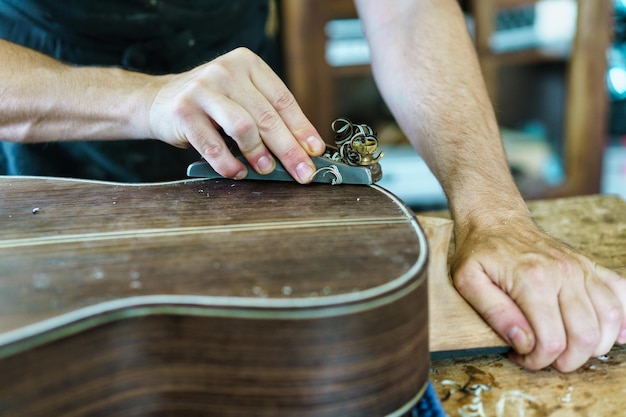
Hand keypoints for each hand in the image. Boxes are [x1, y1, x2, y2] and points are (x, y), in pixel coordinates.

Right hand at [146, 47, 325, 182]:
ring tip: (266, 169)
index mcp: (248, 64)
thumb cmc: (211, 105)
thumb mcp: (241, 99)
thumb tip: (304, 149)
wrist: (158, 100)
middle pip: (266, 116)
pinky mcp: (183, 111)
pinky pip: (212, 144)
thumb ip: (268, 116)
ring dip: (259, 153)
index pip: (283, 99)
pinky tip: (238, 172)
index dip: (302, 128)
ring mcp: (203, 89)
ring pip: (243, 126)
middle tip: (303, 173)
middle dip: (289, 149)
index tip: (316, 151)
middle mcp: (226, 71)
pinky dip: (228, 163)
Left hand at [450, 218, 625, 371]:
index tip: (521, 356)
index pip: (551, 340)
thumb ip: (494, 312)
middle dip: (567, 360)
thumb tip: (522, 342)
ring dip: (593, 346)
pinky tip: (609, 333)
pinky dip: (621, 319)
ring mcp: (580, 269)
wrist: (496, 220)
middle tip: (544, 358)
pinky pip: (620, 293)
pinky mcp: (589, 266)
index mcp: (532, 280)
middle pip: (585, 336)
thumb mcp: (468, 281)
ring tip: (567, 348)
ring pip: (609, 320)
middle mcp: (563, 273)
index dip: (538, 360)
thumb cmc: (480, 251)